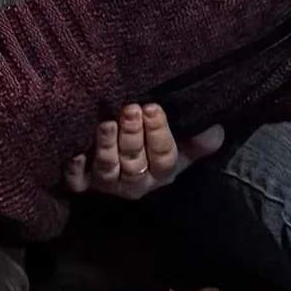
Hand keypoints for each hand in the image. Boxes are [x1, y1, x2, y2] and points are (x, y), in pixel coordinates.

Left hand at [63, 104, 226, 199]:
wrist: (125, 164)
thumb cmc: (155, 147)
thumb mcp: (182, 146)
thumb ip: (199, 141)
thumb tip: (215, 130)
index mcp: (161, 173)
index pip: (163, 157)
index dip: (158, 133)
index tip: (153, 107)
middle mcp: (134, 181)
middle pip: (134, 160)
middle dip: (132, 134)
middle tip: (131, 108)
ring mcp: (107, 183)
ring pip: (107, 168)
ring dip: (106, 146)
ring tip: (106, 123)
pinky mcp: (83, 183)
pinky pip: (77, 182)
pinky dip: (75, 170)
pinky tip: (75, 153)